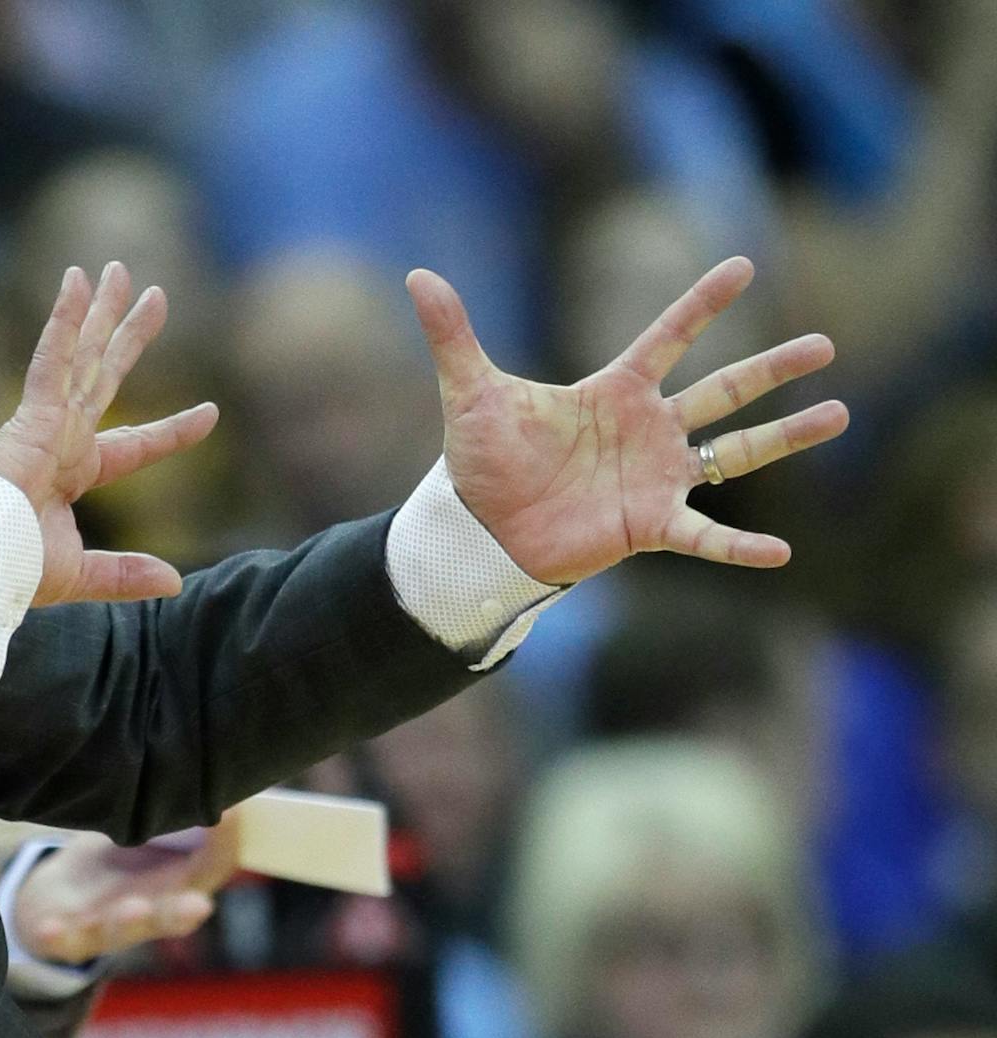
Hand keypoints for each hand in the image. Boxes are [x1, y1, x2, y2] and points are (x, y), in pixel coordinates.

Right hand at [0, 262, 220, 605]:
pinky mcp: (30, 413)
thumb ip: (124, 574)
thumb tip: (175, 584)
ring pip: (83, 354)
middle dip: (129, 336)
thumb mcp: (81, 574)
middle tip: (156, 296)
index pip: (134, 445)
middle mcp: (62, 440)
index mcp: (71, 474)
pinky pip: (52, 356)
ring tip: (121, 270)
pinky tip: (77, 280)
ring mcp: (46, 422)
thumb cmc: (11, 570)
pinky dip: (64, 319)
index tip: (211, 413)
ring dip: (102, 311)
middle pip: (106, 376)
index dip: (172, 430)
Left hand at [14, 812, 242, 964]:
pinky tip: (51, 927)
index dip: (223, 845)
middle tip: (199, 904)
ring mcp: (108, 927)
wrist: (57, 900)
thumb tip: (211, 769)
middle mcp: (149, 912)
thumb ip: (171, 808)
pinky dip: (58, 936)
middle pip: (173, 915)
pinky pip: (63, 941)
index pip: (208, 869)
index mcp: (176, 885)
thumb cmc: (114, 860)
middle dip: (184, 909)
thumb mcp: (144, 829)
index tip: (232, 816)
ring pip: (122, 931)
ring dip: (130, 921)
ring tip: (134, 907)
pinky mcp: (67, 937)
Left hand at [408, 257, 848, 582]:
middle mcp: (648, 429)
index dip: (703, 304)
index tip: (745, 264)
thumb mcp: (471, 394)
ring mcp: (656, 477)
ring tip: (838, 414)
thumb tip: (418, 275)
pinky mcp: (649, 525)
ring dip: (786, 435)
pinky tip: (782, 553)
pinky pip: (706, 537)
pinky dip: (740, 547)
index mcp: (614, 391)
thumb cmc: (482, 463)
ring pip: (736, 452)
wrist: (479, 531)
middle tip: (827, 343)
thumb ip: (453, 335)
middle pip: (724, 389)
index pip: (668, 336)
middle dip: (773, 367)